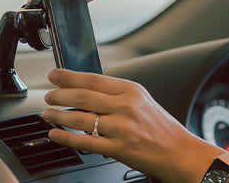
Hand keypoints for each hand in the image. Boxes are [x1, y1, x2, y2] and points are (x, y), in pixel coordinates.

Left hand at [41, 69, 225, 182]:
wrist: (181, 153)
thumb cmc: (162, 128)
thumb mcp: (142, 101)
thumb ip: (117, 94)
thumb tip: (85, 90)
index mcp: (132, 91)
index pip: (93, 79)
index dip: (69, 76)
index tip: (54, 75)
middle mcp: (126, 107)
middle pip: (83, 97)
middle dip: (59, 95)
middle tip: (48, 96)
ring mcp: (122, 128)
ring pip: (81, 119)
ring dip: (58, 116)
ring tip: (48, 114)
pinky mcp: (119, 149)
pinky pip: (85, 142)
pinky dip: (65, 137)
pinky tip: (55, 134)